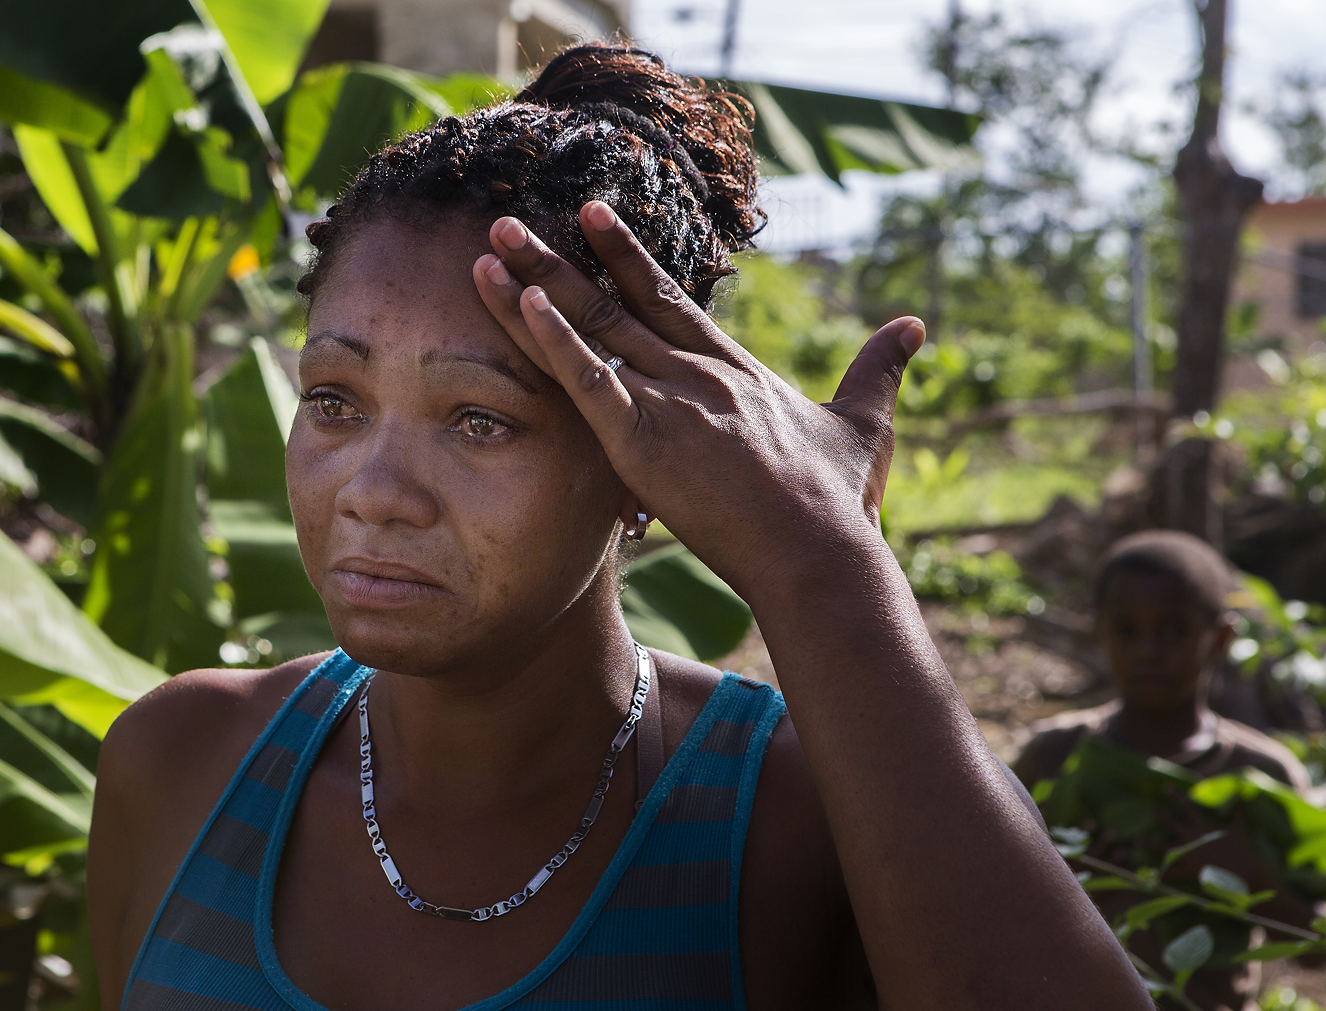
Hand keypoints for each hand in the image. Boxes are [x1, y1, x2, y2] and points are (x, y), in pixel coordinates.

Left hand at [471, 201, 924, 602]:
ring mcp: (670, 402)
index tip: (594, 218)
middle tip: (512, 221)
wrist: (819, 554)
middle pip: (615, 303)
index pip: (669, 299)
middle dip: (561, 260)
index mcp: (734, 369)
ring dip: (536, 286)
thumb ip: (878, 370)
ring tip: (492, 246)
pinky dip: (554, 343)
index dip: (627, 259)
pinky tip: (524, 304)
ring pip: (591, 332)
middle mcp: (697, 373)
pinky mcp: (646, 442)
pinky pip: (589, 382)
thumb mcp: (863, 425)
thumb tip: (915, 326)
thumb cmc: (838, 502)